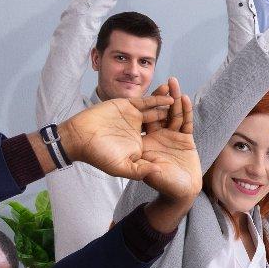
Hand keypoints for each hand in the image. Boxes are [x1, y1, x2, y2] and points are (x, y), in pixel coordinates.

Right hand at [58, 95, 177, 178]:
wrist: (78, 138)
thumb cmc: (97, 155)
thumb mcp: (120, 167)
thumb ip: (139, 170)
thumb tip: (158, 170)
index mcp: (140, 145)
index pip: (160, 140)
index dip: (173, 139)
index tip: (189, 141)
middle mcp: (139, 130)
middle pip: (161, 123)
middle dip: (175, 118)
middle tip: (190, 117)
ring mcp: (133, 117)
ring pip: (156, 110)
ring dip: (169, 105)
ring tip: (183, 100)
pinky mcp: (126, 106)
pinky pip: (145, 101)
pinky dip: (157, 98)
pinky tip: (170, 96)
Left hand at [137, 78, 200, 204]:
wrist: (182, 191)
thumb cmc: (164, 185)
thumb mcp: (150, 175)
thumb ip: (142, 168)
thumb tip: (137, 160)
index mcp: (146, 142)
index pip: (146, 119)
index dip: (148, 106)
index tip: (149, 92)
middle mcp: (158, 136)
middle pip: (160, 112)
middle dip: (162, 97)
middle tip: (164, 81)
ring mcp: (172, 136)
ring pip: (173, 114)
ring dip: (174, 99)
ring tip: (174, 83)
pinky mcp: (185, 139)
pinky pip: (185, 123)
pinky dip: (185, 111)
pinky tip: (185, 99)